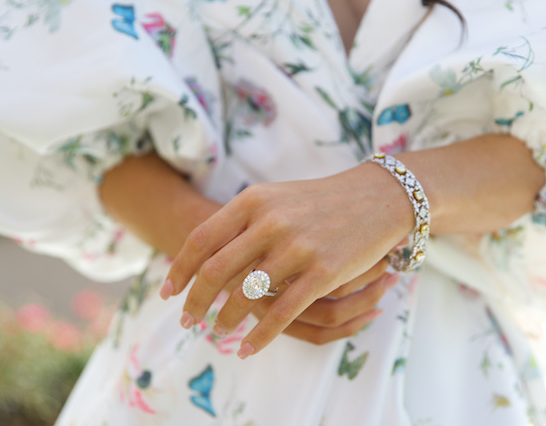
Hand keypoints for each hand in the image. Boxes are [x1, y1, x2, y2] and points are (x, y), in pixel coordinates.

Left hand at [161, 162, 413, 357]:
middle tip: (187, 320)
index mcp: (253, 200)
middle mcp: (270, 222)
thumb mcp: (276, 197)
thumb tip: (206, 255)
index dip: (180, 270)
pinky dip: (259, 336)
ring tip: (216, 332)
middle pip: (215, 271)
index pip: (201, 240)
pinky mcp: (323, 272)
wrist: (376, 197)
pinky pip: (282, 313)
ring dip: (225, 320)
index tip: (169, 293)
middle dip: (195, 302)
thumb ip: (242, 220)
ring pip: (246, 295)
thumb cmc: (321, 200)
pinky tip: (247, 349)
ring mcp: (297, 248)